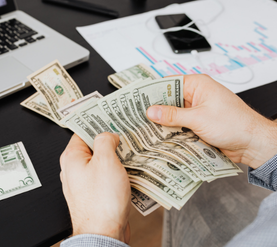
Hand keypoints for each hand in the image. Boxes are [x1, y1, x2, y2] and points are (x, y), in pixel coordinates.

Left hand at [60, 133, 130, 242]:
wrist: (103, 233)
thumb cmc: (101, 202)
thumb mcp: (106, 161)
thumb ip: (105, 141)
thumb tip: (108, 135)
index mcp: (72, 157)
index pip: (82, 131)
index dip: (97, 123)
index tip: (110, 118)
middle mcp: (74, 169)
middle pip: (93, 147)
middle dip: (110, 141)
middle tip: (125, 135)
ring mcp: (84, 183)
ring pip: (101, 163)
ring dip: (116, 158)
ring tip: (132, 153)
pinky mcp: (95, 194)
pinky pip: (106, 178)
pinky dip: (117, 173)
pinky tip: (130, 172)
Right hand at [146, 74, 276, 168]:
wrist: (252, 143)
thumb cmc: (235, 124)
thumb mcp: (199, 118)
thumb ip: (173, 115)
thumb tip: (152, 111)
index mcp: (198, 85)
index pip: (168, 83)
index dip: (151, 91)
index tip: (136, 99)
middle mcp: (196, 96)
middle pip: (169, 100)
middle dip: (156, 109)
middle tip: (138, 117)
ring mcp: (197, 111)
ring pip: (173, 115)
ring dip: (164, 123)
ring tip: (147, 128)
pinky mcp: (198, 124)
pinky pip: (179, 126)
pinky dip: (172, 131)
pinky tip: (161, 137)